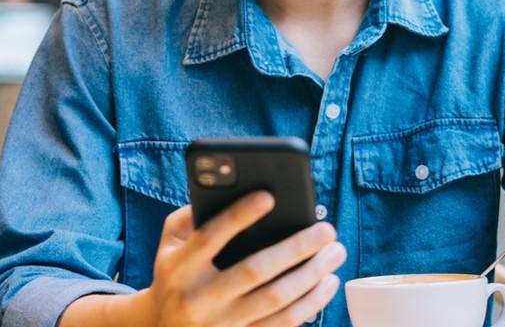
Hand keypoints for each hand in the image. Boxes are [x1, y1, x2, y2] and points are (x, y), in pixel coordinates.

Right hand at [137, 191, 345, 326]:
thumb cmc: (174, 273)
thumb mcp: (169, 242)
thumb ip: (189, 215)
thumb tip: (228, 191)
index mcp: (180, 268)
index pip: (211, 237)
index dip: (239, 216)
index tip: (269, 196)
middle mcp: (200, 298)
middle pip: (254, 271)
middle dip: (295, 248)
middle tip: (326, 230)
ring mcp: (222, 323)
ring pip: (275, 301)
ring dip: (312, 276)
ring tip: (335, 254)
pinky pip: (282, 324)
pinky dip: (310, 304)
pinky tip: (327, 283)